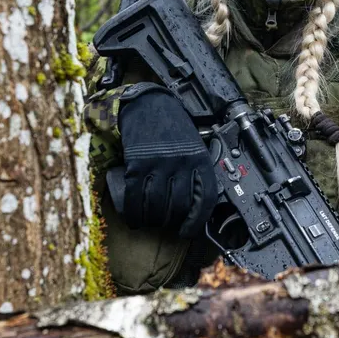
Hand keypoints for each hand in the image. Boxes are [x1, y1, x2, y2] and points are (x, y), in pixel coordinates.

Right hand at [117, 83, 216, 237]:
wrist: (148, 105)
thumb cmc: (171, 128)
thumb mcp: (193, 147)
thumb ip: (195, 171)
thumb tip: (194, 204)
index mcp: (199, 160)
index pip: (205, 198)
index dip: (196, 221)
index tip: (187, 232)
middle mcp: (182, 163)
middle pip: (178, 206)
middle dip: (170, 222)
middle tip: (164, 224)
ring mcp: (159, 164)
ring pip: (156, 206)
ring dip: (151, 220)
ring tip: (149, 221)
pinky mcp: (137, 164)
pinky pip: (135, 197)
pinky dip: (134, 213)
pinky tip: (134, 219)